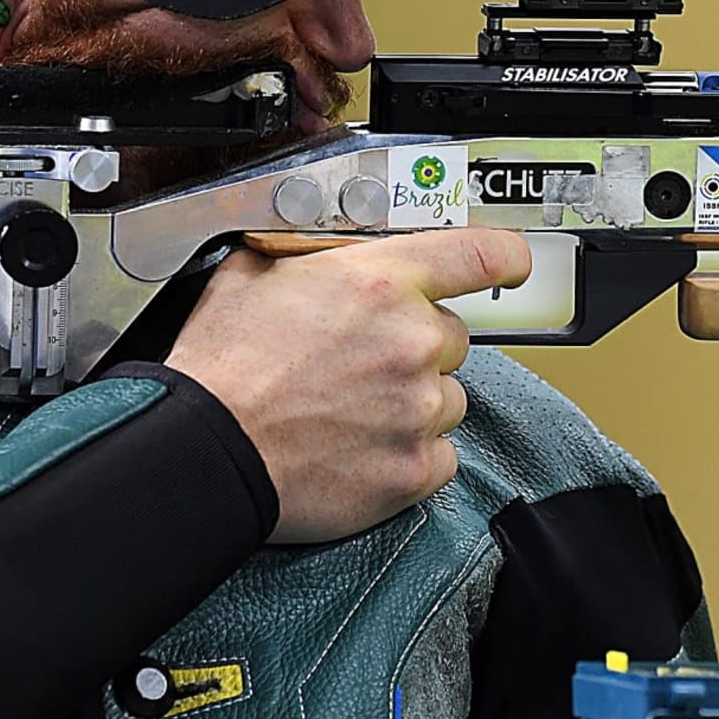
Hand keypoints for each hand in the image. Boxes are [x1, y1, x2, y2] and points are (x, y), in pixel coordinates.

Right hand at [165, 228, 531, 543]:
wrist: (207, 448)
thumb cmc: (222, 366)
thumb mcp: (251, 273)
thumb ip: (304, 254)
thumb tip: (314, 250)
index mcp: (379, 281)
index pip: (480, 253)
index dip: (503, 256)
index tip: (511, 263)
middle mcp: (412, 341)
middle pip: (453, 334)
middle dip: (415, 344)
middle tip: (360, 359)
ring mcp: (418, 408)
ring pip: (448, 397)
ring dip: (413, 400)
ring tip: (351, 407)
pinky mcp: (414, 468)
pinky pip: (439, 454)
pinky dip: (408, 452)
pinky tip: (360, 445)